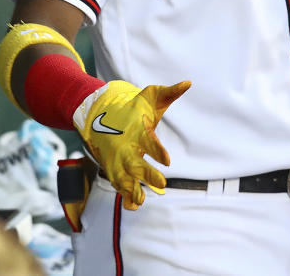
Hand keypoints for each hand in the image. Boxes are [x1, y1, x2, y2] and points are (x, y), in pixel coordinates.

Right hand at [73, 79, 190, 209]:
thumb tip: (188, 83)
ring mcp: (117, 159)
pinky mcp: (112, 168)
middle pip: (135, 164)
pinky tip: (133, 206)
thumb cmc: (133, 107)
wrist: (101, 114)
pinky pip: (118, 184)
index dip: (157, 150)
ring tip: (141, 201)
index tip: (167, 160)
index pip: (148, 141)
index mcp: (137, 130)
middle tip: (162, 185)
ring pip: (123, 178)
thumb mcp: (151, 96)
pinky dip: (124, 195)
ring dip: (132, 190)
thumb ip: (170, 92)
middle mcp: (126, 147)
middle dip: (147, 175)